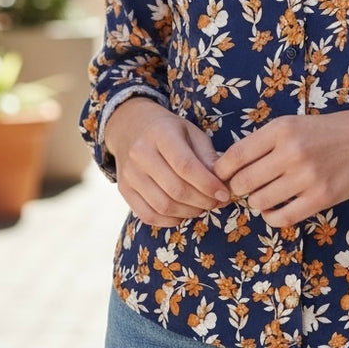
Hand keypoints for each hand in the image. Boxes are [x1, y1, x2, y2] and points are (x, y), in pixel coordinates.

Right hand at [104, 97, 230, 226]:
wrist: (131, 126)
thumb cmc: (169, 130)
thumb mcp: (192, 132)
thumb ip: (207, 156)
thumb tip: (222, 182)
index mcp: (161, 134)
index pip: (186, 166)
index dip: (207, 184)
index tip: (224, 193)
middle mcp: (141, 154)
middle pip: (175, 189)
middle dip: (202, 201)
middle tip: (216, 202)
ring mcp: (129, 174)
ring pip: (162, 206)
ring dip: (188, 212)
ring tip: (202, 207)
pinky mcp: (124, 190)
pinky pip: (148, 215)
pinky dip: (169, 221)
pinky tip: (183, 213)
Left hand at [213, 108, 348, 228]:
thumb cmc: (328, 131)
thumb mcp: (293, 124)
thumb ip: (263, 142)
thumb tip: (227, 166)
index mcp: (281, 129)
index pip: (235, 155)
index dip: (221, 171)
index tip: (222, 176)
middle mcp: (291, 151)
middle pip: (243, 182)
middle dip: (237, 189)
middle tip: (244, 188)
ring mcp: (307, 176)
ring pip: (260, 201)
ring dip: (257, 202)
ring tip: (266, 194)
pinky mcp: (321, 197)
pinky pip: (282, 218)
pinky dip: (272, 217)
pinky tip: (276, 209)